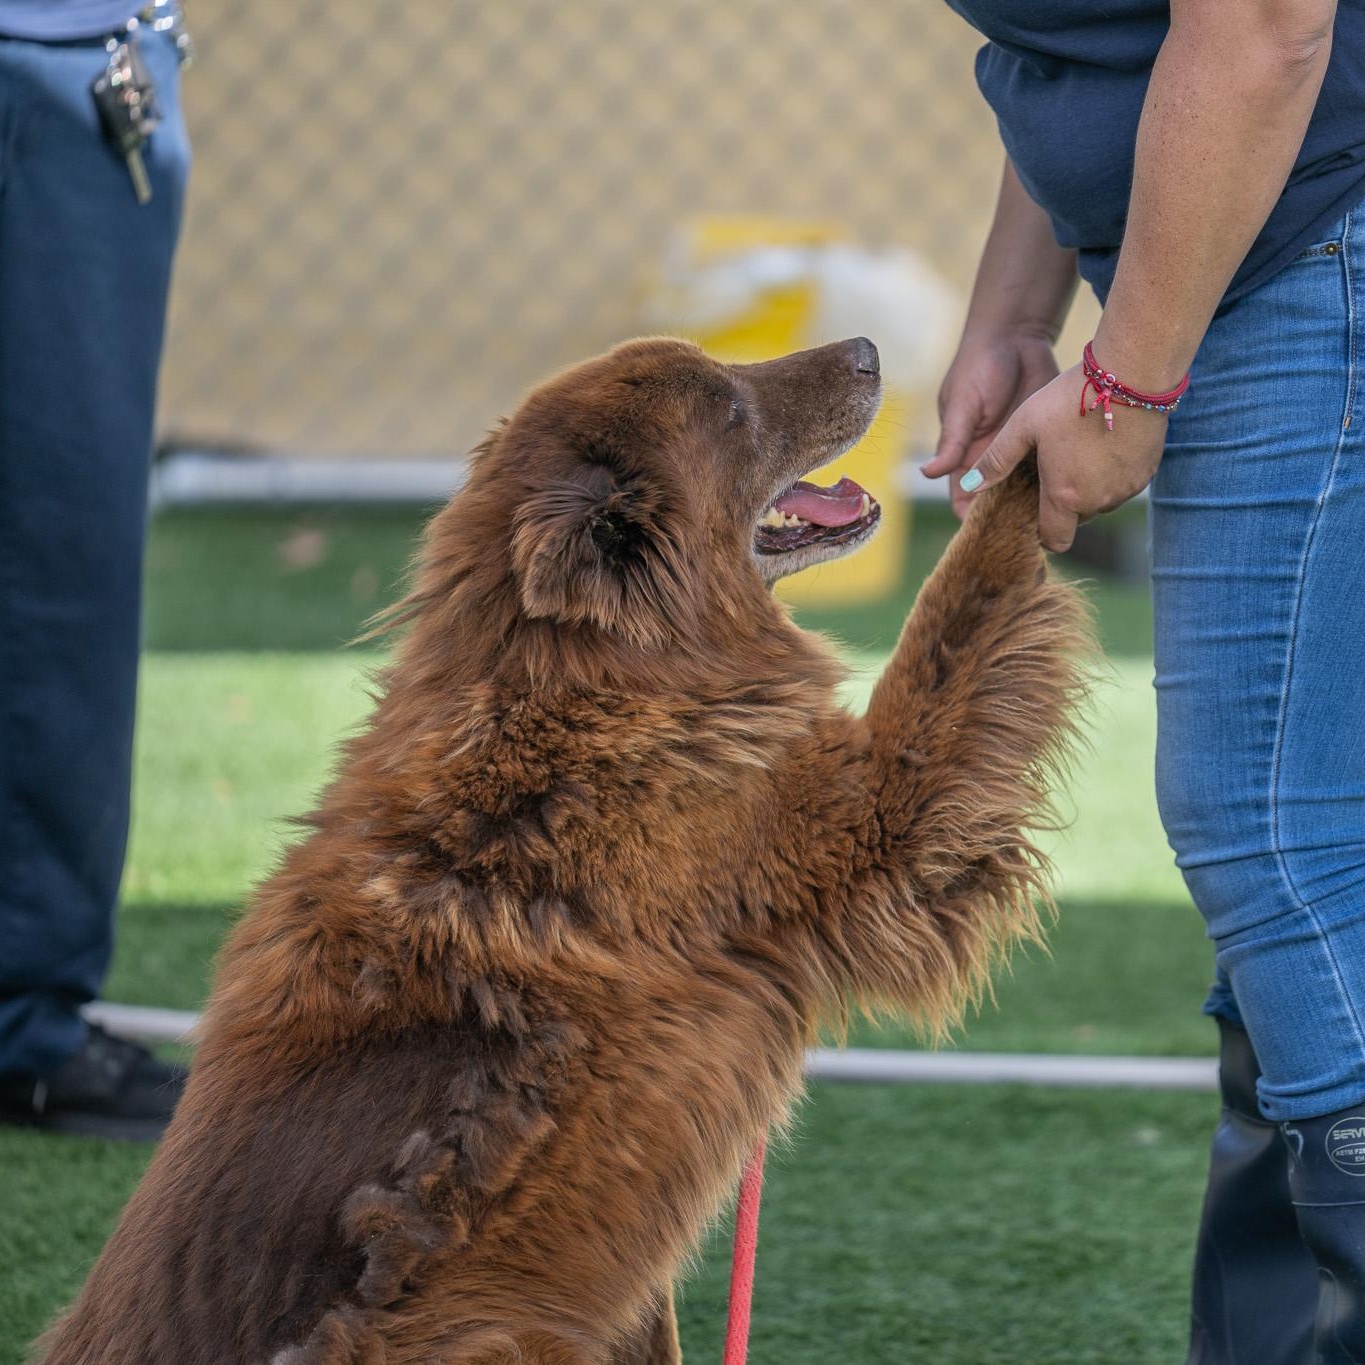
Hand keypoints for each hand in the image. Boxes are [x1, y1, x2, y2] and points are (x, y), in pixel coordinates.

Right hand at [924, 328, 1059, 518]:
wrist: (1017, 334)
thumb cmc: (980, 366)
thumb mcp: (964, 406)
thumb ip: (951, 442)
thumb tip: (925, 473)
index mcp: (965, 455)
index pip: (966, 499)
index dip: (975, 520)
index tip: (991, 537)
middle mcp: (992, 458)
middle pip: (998, 501)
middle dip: (1010, 519)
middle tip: (1029, 537)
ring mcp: (1020, 450)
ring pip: (1027, 489)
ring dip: (1037, 504)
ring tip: (1053, 523)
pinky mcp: (1045, 438)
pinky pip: (1051, 469)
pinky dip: (1058, 482)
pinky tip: (1072, 496)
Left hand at [960, 361, 1167, 551]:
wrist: (1133, 374)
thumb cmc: (1071, 398)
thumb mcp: (1024, 425)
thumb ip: (995, 461)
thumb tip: (967, 489)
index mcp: (1064, 497)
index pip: (1053, 540)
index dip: (1042, 531)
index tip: (1034, 508)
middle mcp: (1098, 501)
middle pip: (1075, 520)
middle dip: (1063, 504)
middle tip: (1053, 468)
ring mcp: (1126, 489)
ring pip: (1101, 503)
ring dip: (1088, 489)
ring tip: (1077, 451)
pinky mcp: (1147, 473)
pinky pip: (1123, 486)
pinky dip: (1111, 475)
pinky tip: (1101, 444)